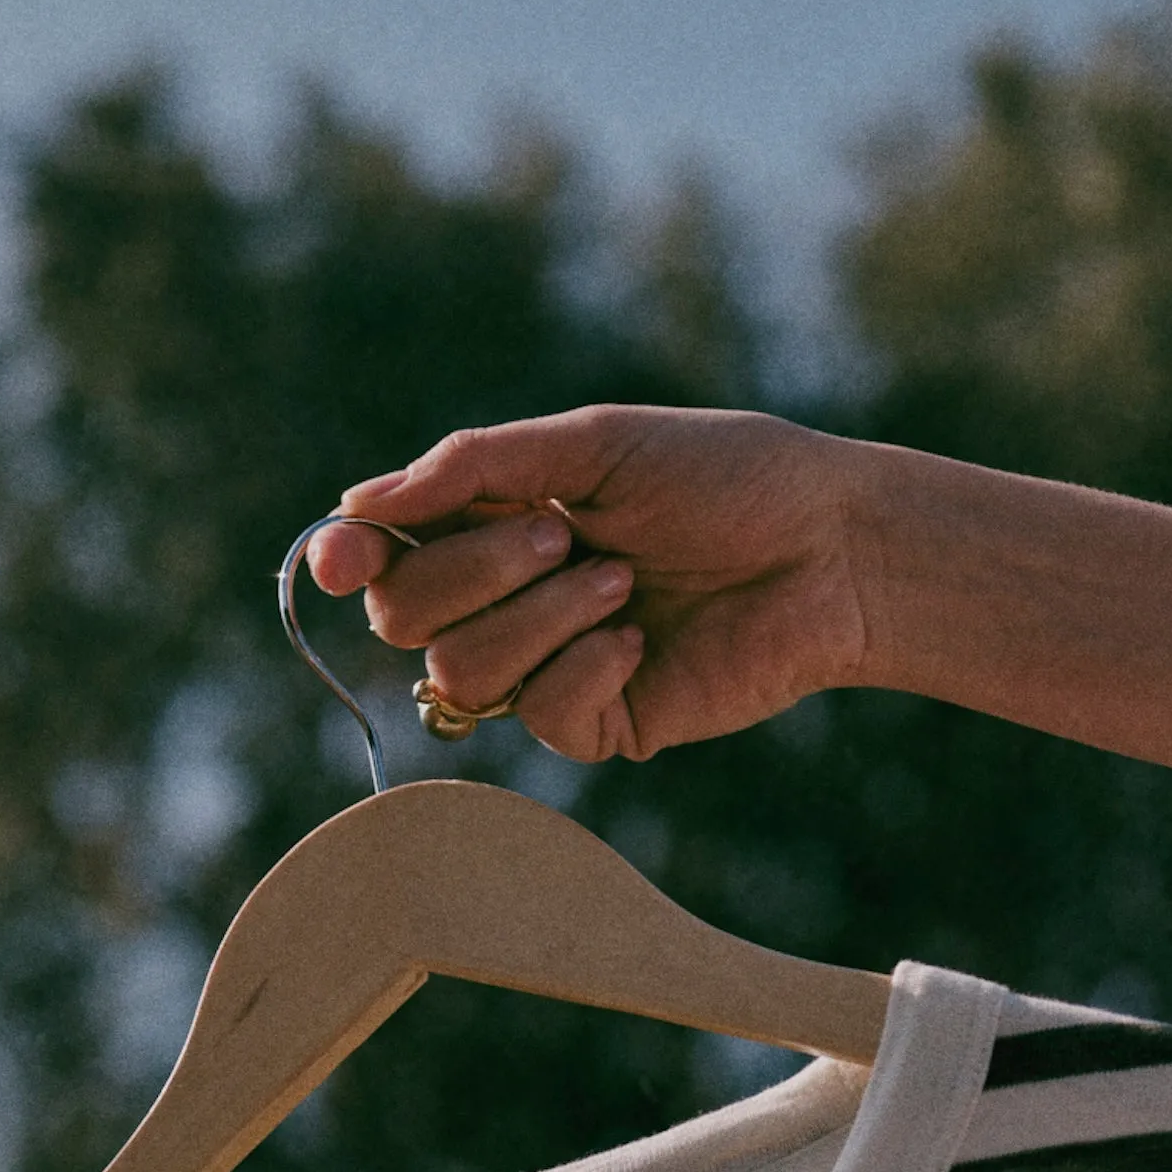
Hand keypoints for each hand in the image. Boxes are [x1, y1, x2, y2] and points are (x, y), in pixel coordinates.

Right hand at [303, 407, 871, 762]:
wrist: (829, 548)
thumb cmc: (725, 478)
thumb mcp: (593, 446)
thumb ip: (474, 469)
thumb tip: (357, 505)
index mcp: (498, 522)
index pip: (387, 556)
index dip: (350, 558)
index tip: (343, 555)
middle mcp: (509, 598)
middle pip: (406, 617)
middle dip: (474, 572)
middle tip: (563, 535)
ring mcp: (549, 667)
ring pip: (463, 673)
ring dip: (539, 618)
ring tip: (623, 583)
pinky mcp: (598, 724)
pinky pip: (539, 716)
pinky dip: (585, 666)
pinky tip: (642, 640)